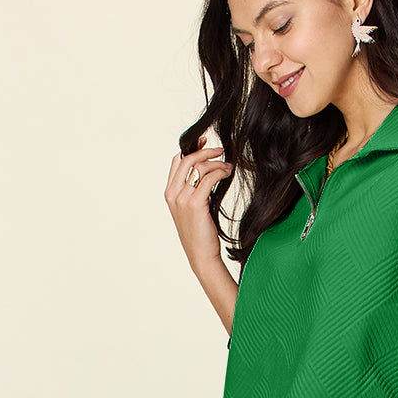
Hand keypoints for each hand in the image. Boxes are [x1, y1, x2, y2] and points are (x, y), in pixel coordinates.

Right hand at [164, 138, 233, 272]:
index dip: (192, 148)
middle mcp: (173, 194)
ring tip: (228, 167)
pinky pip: (208, 178)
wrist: (201, 255)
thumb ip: (195, 189)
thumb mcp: (193, 208)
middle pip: (187, 159)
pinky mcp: (195, 204)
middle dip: (205, 151)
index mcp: (169, 193)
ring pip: (199, 167)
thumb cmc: (200, 233)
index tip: (206, 142)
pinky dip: (220, 172)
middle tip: (221, 150)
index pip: (178, 161)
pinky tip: (227, 173)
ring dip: (216, 163)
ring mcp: (182, 199)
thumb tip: (208, 170)